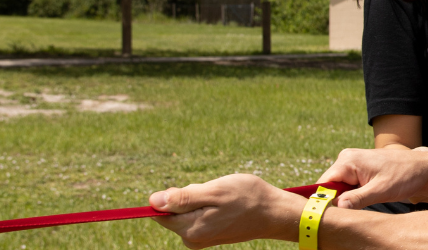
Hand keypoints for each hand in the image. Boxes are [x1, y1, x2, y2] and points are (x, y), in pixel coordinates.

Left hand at [149, 174, 303, 247]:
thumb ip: (181, 198)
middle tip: (215, 192)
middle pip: (174, 210)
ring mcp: (202, 237)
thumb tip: (153, 202)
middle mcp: (192, 238)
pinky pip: (199, 213)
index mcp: (190, 229)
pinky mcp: (210, 234)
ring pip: (188, 210)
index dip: (172, 195)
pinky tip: (226, 203)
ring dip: (201, 198)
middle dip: (190, 195)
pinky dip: (209, 203)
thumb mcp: (213, 191)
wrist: (275, 212)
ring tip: (224, 197)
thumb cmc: (247, 198)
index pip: (160, 212)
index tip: (194, 189)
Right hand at [316, 147, 427, 208]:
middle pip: (329, 186)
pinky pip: (348, 185)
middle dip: (337, 201)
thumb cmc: (405, 176)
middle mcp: (346, 159)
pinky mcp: (359, 169)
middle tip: (349, 213)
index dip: (324, 201)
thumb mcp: (381, 191)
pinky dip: (353, 195)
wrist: (423, 169)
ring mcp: (352, 163)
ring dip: (346, 199)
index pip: (323, 184)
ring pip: (339, 188)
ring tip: (361, 204)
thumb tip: (337, 206)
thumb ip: (357, 199)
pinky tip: (365, 199)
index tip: (329, 215)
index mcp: (348, 160)